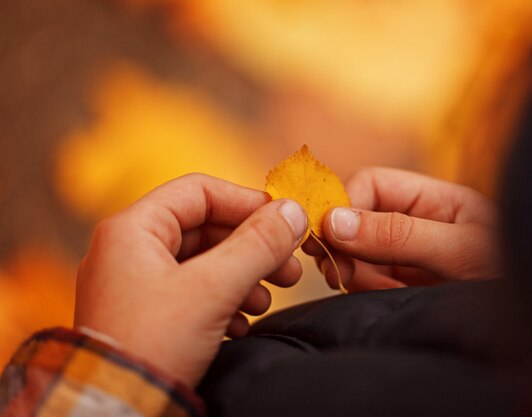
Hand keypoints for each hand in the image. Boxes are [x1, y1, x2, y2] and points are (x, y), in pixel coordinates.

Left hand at [74, 174, 307, 386]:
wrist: (115, 412)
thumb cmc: (150, 345)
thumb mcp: (213, 289)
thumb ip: (257, 245)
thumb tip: (293, 212)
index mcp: (133, 229)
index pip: (199, 192)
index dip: (246, 203)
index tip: (283, 221)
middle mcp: (130, 251)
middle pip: (206, 229)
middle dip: (252, 247)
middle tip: (288, 267)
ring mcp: (136, 285)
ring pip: (204, 263)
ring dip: (243, 276)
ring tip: (265, 301)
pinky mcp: (146, 316)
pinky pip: (194, 293)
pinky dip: (224, 301)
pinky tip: (241, 324)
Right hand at [304, 167, 500, 290]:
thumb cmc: (510, 275)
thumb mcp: (457, 250)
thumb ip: (397, 234)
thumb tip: (334, 220)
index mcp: (432, 198)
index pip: (370, 185)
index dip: (344, 204)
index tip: (330, 236)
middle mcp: (414, 222)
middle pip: (355, 217)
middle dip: (344, 242)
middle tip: (339, 270)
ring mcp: (406, 254)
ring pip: (355, 251)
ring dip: (354, 269)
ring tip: (378, 287)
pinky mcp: (400, 283)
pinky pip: (364, 279)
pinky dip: (365, 288)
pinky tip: (390, 296)